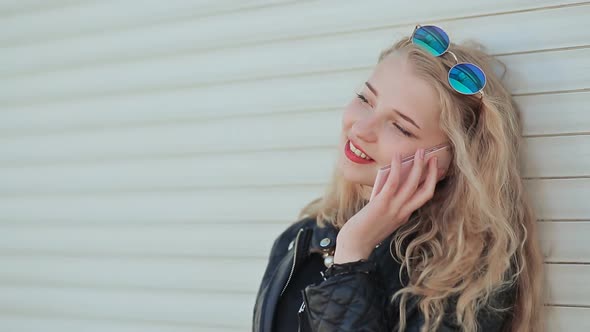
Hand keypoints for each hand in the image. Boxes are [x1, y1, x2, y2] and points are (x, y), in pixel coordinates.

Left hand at [334, 148, 440, 263]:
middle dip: (432, 173)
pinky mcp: (382, 204)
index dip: (432, 181)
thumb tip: (390, 174)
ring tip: (421, 152)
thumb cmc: (364, 228)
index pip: (423, 196)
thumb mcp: (381, 212)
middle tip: (434, 156)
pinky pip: (392, 183)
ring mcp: (394, 208)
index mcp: (405, 215)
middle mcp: (403, 212)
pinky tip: (397, 157)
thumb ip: (387, 196)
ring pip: (412, 184)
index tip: (435, 168)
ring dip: (418, 167)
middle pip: (426, 190)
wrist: (355, 245)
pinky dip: (396, 169)